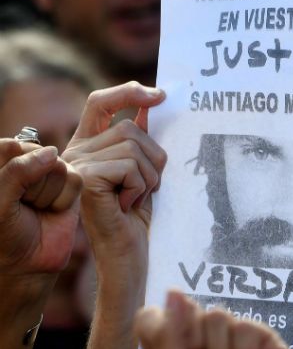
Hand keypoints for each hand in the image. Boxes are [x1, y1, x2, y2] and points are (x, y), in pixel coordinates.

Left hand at [0, 140, 80, 274]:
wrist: (27, 262)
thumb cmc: (4, 231)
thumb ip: (18, 171)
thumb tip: (54, 153)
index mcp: (2, 160)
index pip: (10, 146)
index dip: (10, 172)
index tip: (3, 195)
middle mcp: (26, 162)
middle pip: (37, 155)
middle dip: (29, 185)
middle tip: (22, 205)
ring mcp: (51, 172)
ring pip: (58, 167)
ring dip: (46, 195)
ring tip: (37, 208)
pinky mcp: (72, 185)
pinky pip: (75, 180)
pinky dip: (63, 200)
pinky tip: (53, 210)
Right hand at [62, 82, 165, 261]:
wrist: (128, 255)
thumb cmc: (137, 217)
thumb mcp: (143, 171)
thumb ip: (142, 140)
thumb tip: (154, 102)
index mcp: (88, 145)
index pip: (100, 102)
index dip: (128, 92)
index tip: (160, 95)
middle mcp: (76, 151)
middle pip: (130, 128)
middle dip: (154, 158)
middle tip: (148, 186)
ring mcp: (77, 165)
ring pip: (133, 147)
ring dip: (149, 176)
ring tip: (137, 197)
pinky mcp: (86, 179)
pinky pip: (129, 166)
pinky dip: (140, 187)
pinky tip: (128, 205)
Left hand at [136, 291, 292, 348]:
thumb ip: (168, 335)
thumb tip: (173, 290)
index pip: (157, 317)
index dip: (164, 324)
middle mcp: (202, 343)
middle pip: (188, 312)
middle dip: (196, 344)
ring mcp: (233, 339)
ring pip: (218, 315)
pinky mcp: (262, 338)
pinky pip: (246, 324)